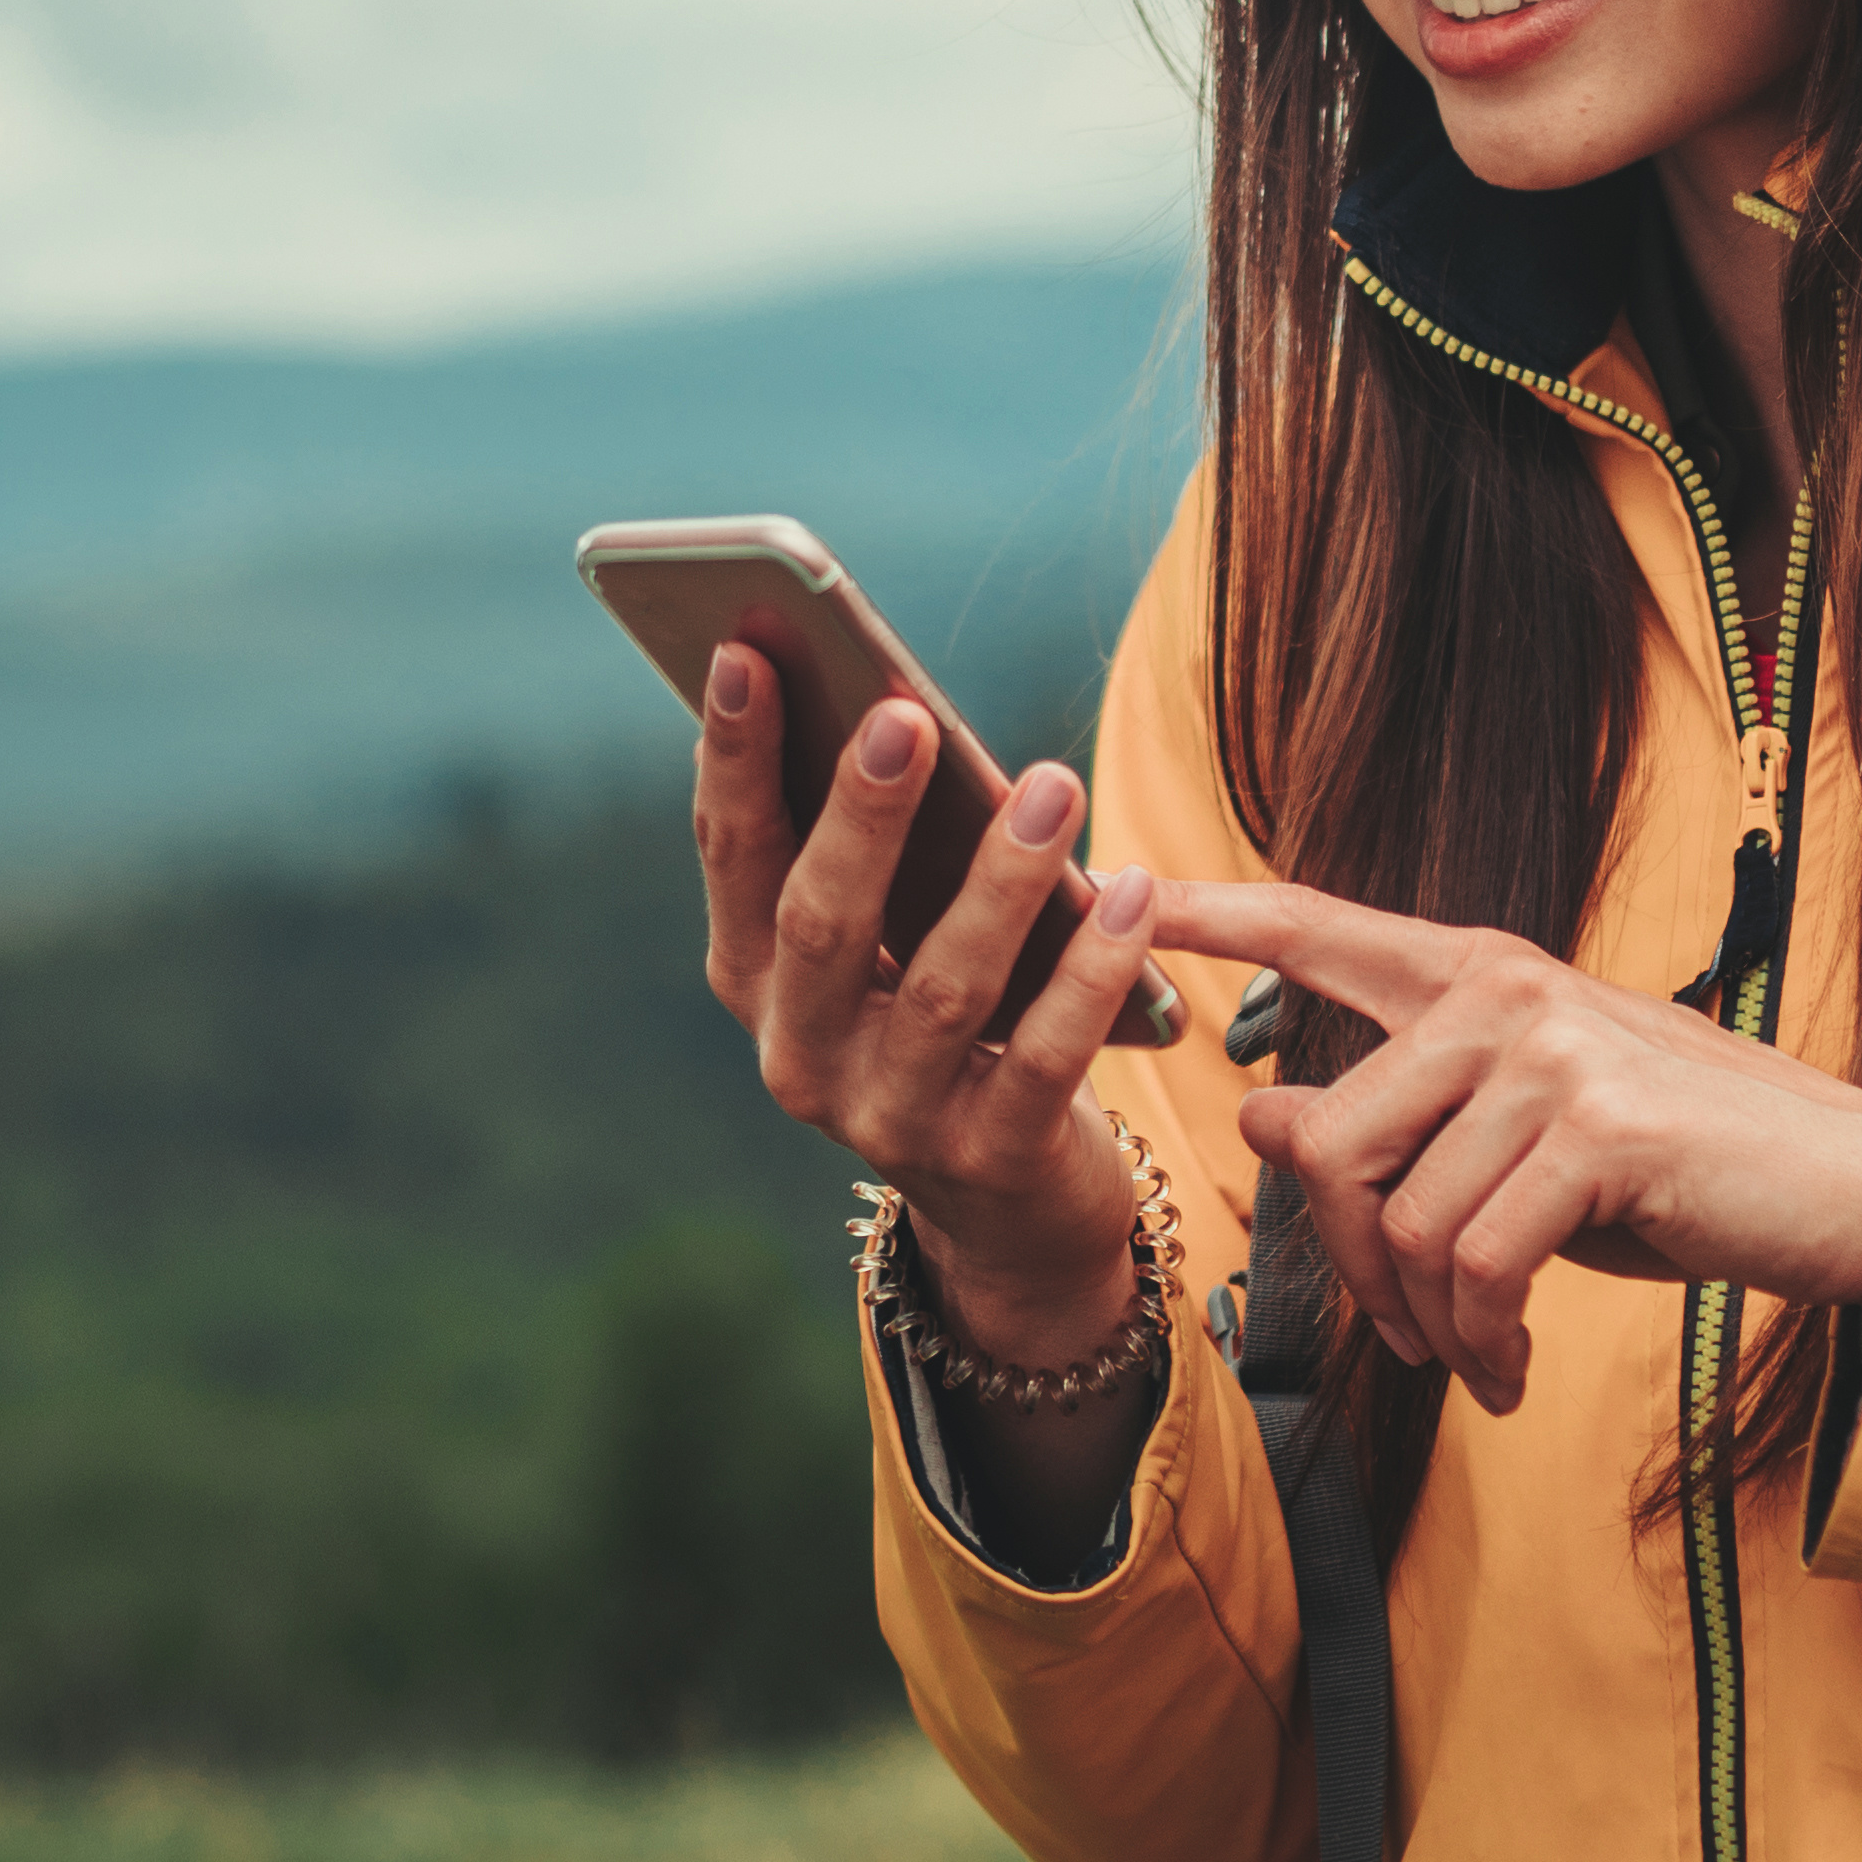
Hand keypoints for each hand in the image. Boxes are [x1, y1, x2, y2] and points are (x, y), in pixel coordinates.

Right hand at [691, 645, 1171, 1364]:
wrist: (1011, 1208)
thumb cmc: (949, 1025)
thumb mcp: (886, 947)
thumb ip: (874, 851)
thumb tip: (891, 706)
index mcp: (755, 982)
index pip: (732, 855)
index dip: (733, 756)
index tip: (745, 652)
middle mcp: (799, 1056)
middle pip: (821, 922)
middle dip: (861, 814)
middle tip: (905, 715)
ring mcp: (888, 1119)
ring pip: (941, 988)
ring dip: (999, 881)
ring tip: (1054, 784)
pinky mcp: (989, 1160)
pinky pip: (1043, 1057)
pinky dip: (1088, 972)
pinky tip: (1129, 892)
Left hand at [1136, 879, 1861, 1417]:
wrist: (1851, 1189)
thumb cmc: (1681, 1166)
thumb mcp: (1523, 1136)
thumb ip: (1400, 1118)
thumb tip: (1256, 1114)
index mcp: (1480, 974)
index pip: (1320, 928)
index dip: (1219, 917)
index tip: (1133, 890)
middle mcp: (1505, 994)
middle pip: (1328, 1143)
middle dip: (1347, 1269)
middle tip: (1406, 1337)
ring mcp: (1552, 1055)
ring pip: (1401, 1221)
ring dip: (1427, 1325)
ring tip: (1478, 1358)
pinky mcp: (1600, 1133)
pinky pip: (1476, 1265)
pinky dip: (1480, 1341)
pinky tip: (1511, 1368)